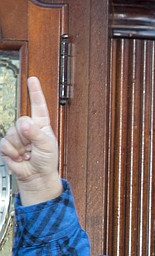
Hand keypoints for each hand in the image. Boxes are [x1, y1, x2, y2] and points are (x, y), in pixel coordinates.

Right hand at [0, 76, 61, 204]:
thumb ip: (36, 134)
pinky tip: (20, 156)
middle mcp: (29, 128)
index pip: (38, 105)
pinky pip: (5, 143)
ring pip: (12, 133)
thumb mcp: (47, 146)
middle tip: (33, 146)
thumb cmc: (46, 161)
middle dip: (27, 135)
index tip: (33, 79)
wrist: (36, 175)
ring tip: (27, 153)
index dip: (35, 92)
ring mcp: (17, 136)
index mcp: (41, 125)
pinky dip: (13, 152)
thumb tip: (24, 124)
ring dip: (21, 146)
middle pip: (22, 121)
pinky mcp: (8, 145)